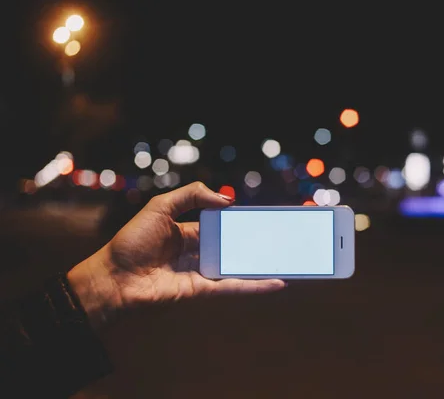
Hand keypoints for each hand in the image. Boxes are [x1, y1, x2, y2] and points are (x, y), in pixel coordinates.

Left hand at [67, 182, 284, 329]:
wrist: (113, 278)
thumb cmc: (131, 241)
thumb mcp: (160, 207)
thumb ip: (191, 196)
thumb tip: (227, 200)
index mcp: (186, 232)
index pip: (218, 224)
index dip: (236, 221)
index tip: (258, 217)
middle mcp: (195, 253)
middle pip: (230, 246)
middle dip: (253, 242)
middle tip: (279, 237)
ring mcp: (200, 273)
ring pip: (236, 268)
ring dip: (259, 265)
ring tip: (285, 258)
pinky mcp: (202, 291)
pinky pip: (232, 287)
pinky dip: (254, 286)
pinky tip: (275, 282)